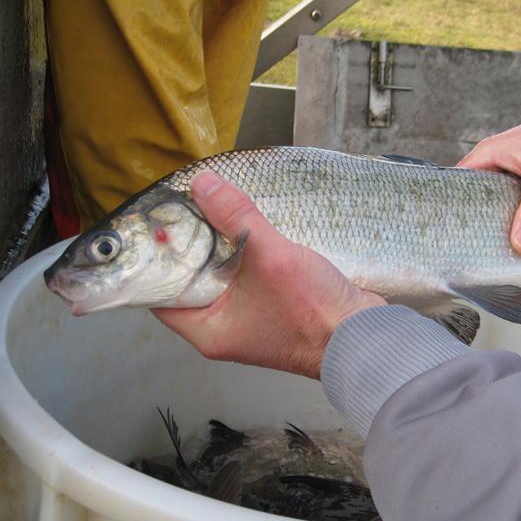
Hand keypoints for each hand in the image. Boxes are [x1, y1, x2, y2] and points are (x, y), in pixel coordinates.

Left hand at [154, 172, 385, 379]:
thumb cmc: (310, 310)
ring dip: (224, 247)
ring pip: (223, 277)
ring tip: (218, 210)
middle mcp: (222, 328)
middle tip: (190, 207)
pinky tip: (251, 227)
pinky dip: (247, 255)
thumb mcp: (268, 257)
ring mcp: (249, 321)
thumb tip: (202, 183)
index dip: (159, 259)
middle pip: (193, 281)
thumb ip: (234, 217)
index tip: (162, 223)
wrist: (362, 336)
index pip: (162, 294)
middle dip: (193, 246)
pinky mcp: (272, 309)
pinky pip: (248, 278)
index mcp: (207, 329)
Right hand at [458, 96, 520, 255]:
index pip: (458, 188)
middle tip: (475, 258)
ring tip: (497, 263)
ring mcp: (516, 190)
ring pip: (502, 219)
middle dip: (480, 231)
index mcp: (489, 157)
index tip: (451, 240)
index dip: (451, 212)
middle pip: (479, 209)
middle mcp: (497, 174)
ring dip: (505, 237)